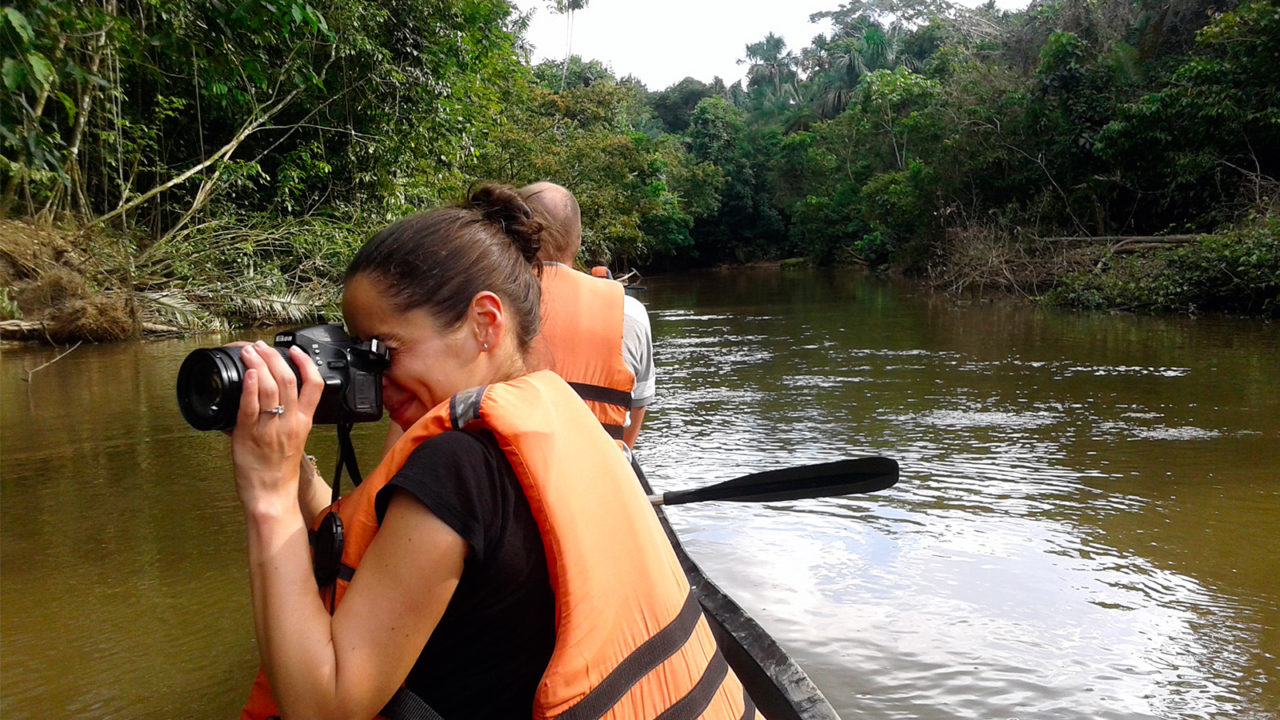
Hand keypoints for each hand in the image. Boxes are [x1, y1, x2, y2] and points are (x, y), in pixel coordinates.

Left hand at [229, 342, 322, 514]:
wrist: (271, 495)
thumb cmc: (279, 472)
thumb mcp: (291, 440)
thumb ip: (282, 418)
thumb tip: (264, 399)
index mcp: (303, 422)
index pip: (314, 385)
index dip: (306, 363)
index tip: (296, 350)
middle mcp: (290, 422)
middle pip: (288, 380)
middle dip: (274, 357)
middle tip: (262, 346)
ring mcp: (270, 427)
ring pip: (270, 387)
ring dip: (258, 365)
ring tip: (249, 353)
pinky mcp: (249, 434)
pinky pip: (250, 406)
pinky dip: (249, 386)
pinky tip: (247, 374)